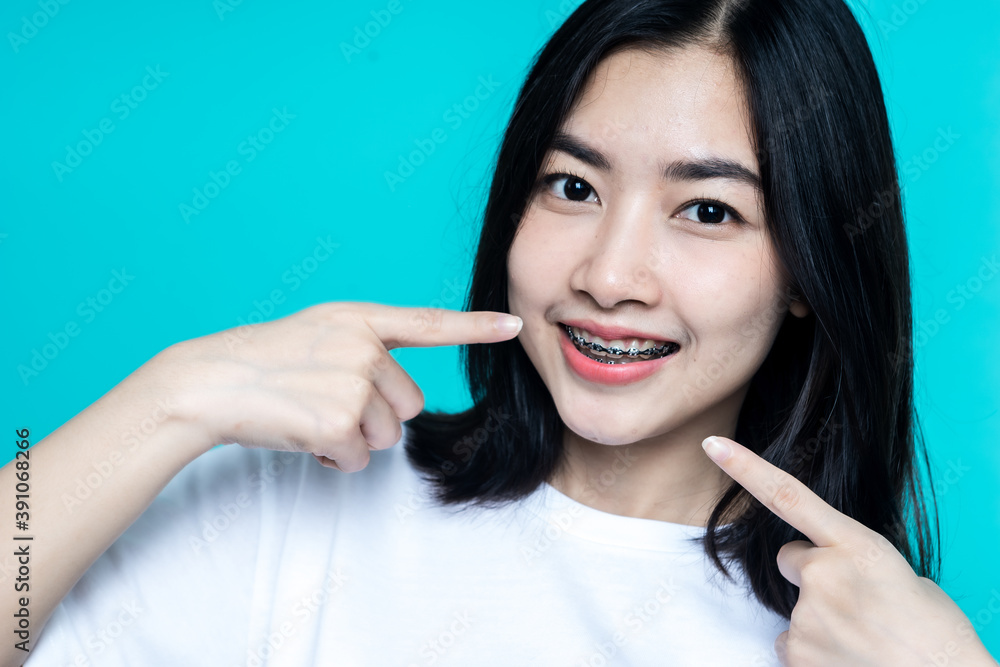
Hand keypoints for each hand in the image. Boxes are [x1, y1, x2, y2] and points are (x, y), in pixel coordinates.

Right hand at [156, 302, 521, 470]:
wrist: (209, 382)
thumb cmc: (263, 361)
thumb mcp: (318, 334)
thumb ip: (364, 346)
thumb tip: (399, 396)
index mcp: (360, 320)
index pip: (429, 323)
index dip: (475, 326)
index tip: (513, 324)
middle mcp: (364, 346)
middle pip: (410, 404)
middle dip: (376, 416)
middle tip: (327, 402)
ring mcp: (353, 382)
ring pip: (387, 436)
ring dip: (353, 438)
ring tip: (309, 414)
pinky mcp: (339, 421)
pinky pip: (357, 459)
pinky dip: (332, 458)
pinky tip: (301, 434)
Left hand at [701, 436, 995, 666]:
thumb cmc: (936, 636)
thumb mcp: (903, 577)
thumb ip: (858, 561)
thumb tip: (839, 570)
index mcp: (857, 544)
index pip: (788, 495)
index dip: (746, 467)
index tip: (713, 445)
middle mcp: (824, 573)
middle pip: (792, 561)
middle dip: (815, 577)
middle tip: (859, 606)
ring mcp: (807, 614)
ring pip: (796, 608)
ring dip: (821, 621)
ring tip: (864, 639)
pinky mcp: (796, 652)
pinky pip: (791, 643)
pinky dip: (815, 652)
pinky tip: (848, 658)